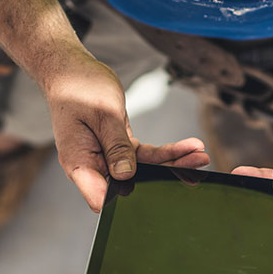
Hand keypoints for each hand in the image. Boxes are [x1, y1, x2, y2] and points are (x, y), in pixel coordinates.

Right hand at [43, 53, 209, 210]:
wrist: (72, 72)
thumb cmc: (78, 88)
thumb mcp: (103, 114)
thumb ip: (116, 146)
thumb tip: (126, 175)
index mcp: (79, 163)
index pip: (101, 196)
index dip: (126, 201)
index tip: (156, 195)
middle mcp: (92, 165)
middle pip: (130, 184)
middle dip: (164, 178)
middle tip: (195, 171)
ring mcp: (106, 158)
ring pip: (142, 169)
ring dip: (171, 163)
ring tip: (200, 156)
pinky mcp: (117, 148)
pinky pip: (143, 156)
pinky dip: (165, 151)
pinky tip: (188, 146)